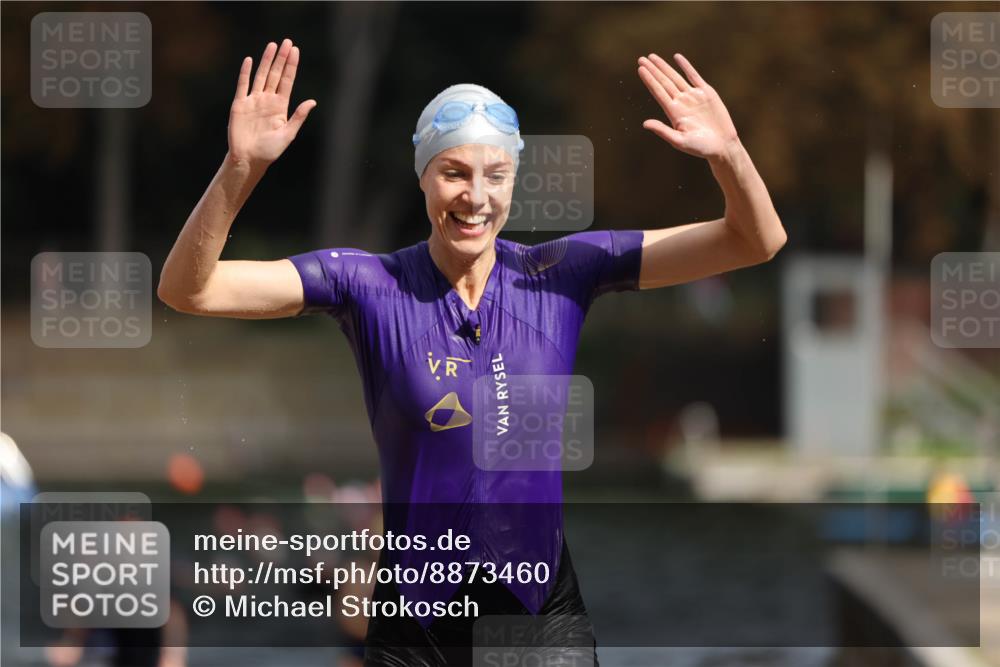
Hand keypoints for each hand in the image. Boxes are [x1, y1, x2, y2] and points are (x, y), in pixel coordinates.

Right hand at [228, 39, 316, 165]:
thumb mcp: (288, 134)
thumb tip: (312, 101)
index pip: (287, 81)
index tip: (296, 50)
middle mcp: (267, 100)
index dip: (291, 66)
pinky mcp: (240, 104)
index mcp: (281, 106)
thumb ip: (299, 116)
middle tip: (287, 41)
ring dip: (266, 60)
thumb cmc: (270, 150)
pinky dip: (245, 72)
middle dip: (281, 58)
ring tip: (272, 45)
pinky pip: (243, 85)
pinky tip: (249, 60)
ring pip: (260, 75)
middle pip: (275, 74)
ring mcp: (253, 101)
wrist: (249, 159)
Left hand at [637, 53, 738, 160]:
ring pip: (675, 77)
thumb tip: (645, 124)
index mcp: (673, 113)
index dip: (649, 80)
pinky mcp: (706, 93)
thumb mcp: (679, 141)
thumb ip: (663, 131)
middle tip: (641, 59)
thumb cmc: (700, 148)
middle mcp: (681, 102)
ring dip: (664, 67)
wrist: (722, 146)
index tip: (639, 69)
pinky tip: (677, 57)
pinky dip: (686, 66)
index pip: (658, 92)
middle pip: (664, 82)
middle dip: (653, 70)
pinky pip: (694, 76)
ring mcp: (693, 96)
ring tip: (652, 57)